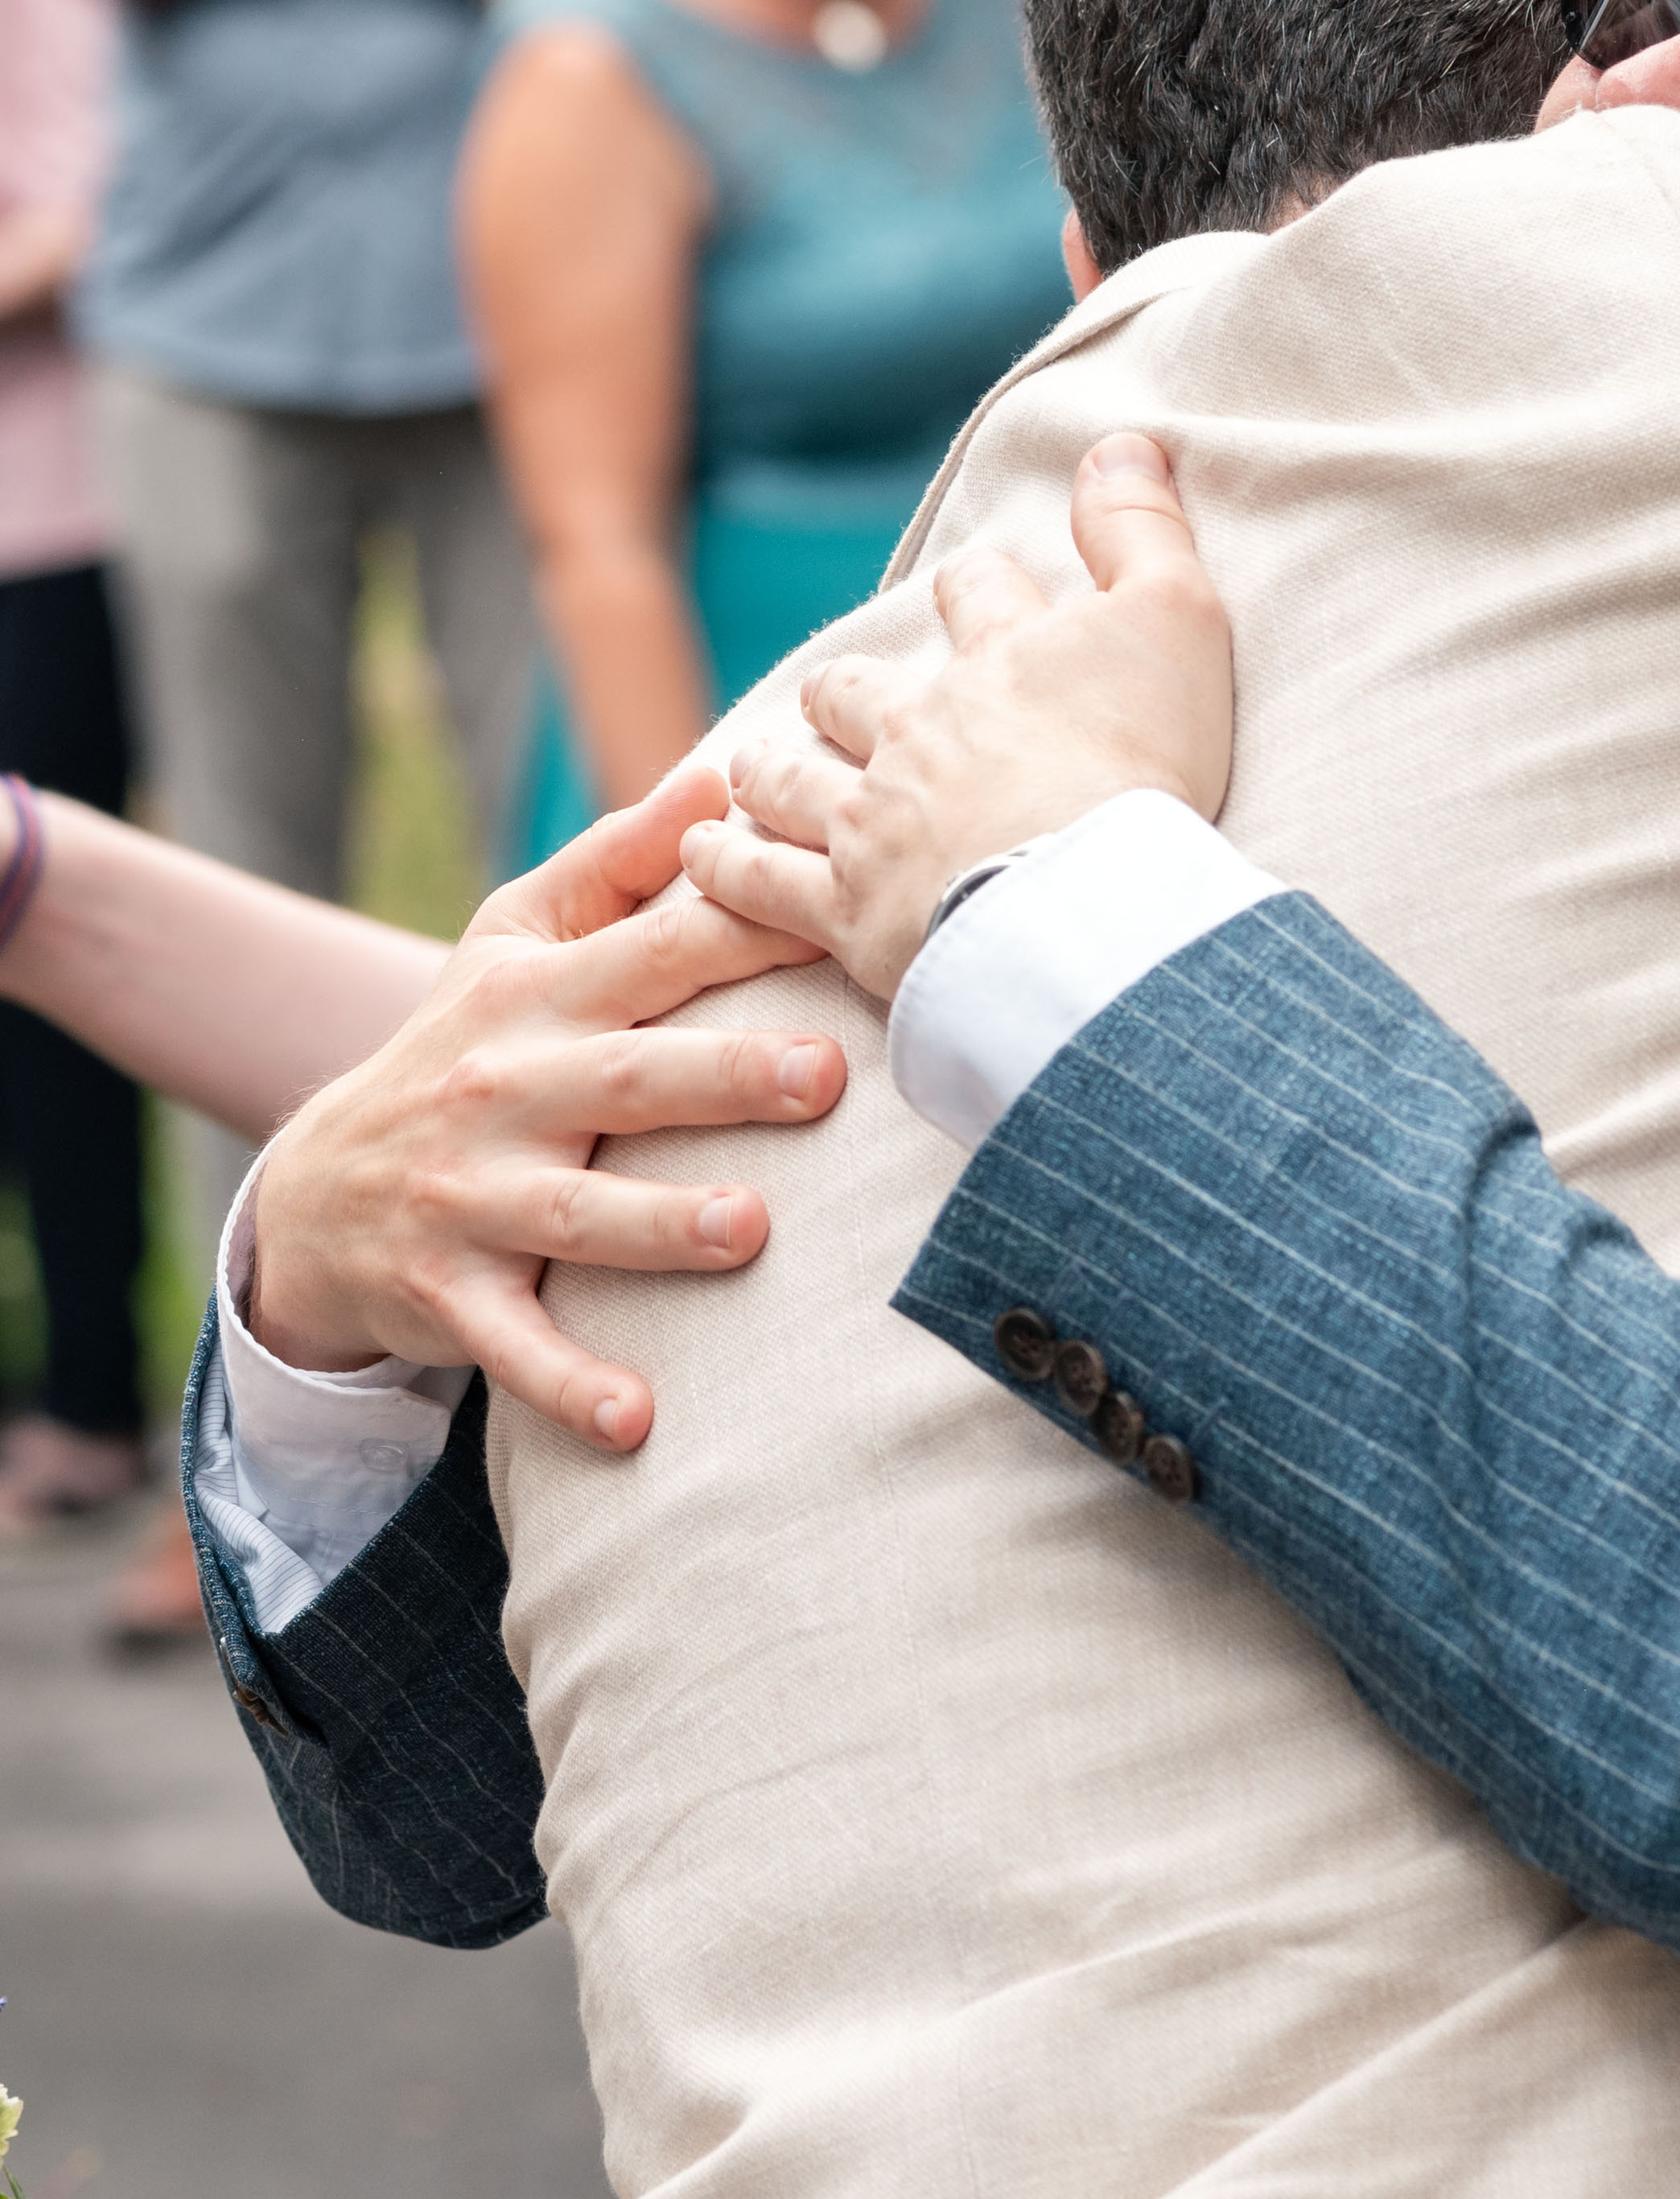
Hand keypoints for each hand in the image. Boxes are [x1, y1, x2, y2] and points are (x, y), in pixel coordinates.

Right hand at [240, 756, 847, 1452]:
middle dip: (724, 1076)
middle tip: (825, 1074)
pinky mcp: (451, 1295)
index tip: (843, 915)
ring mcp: (474, 1197)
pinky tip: (640, 1422)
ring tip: (747, 1232)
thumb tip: (723, 776)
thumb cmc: (466, 1047)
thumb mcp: (516, 942)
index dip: (748, 929)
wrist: (317, 1192)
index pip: (660, 952)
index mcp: (541, 997)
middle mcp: (507, 1090)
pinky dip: (571, 1387)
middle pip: (629, 1079)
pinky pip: (516, 1348)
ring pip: (578, 1216)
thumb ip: (623, 863)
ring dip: (661, 1226)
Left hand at [692, 433, 1234, 1002]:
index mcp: (998, 662)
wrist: (1084, 900)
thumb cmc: (1141, 761)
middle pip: (859, 690)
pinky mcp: (845, 910)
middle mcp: (917, 730)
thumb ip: (1144, 528)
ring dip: (773, 769)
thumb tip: (1123, 439)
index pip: (977, 597)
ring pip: (793, 780)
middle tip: (840, 698)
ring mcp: (871, 821)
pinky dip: (729, 863)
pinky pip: (761, 882)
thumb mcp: (1174, 620)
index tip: (977, 594)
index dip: (978, 590)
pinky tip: (703, 849)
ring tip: (758, 767)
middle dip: (846, 690)